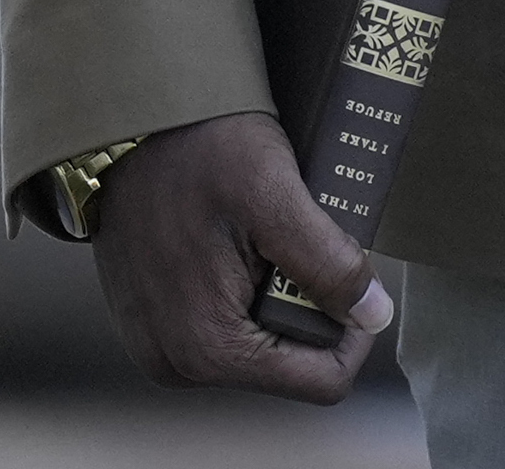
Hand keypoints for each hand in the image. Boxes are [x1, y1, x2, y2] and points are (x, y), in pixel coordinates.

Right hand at [85, 111, 385, 401]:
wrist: (131, 124)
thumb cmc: (198, 151)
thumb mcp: (276, 197)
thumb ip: (328, 265)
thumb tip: (373, 315)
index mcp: (209, 347)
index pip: (322, 380)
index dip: (354, 329)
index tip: (351, 273)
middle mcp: (177, 363)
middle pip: (291, 364)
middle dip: (313, 306)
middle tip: (303, 243)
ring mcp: (160, 345)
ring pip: (262, 344)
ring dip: (281, 295)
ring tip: (269, 238)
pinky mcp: (154, 323)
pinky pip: (227, 325)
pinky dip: (249, 289)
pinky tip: (243, 244)